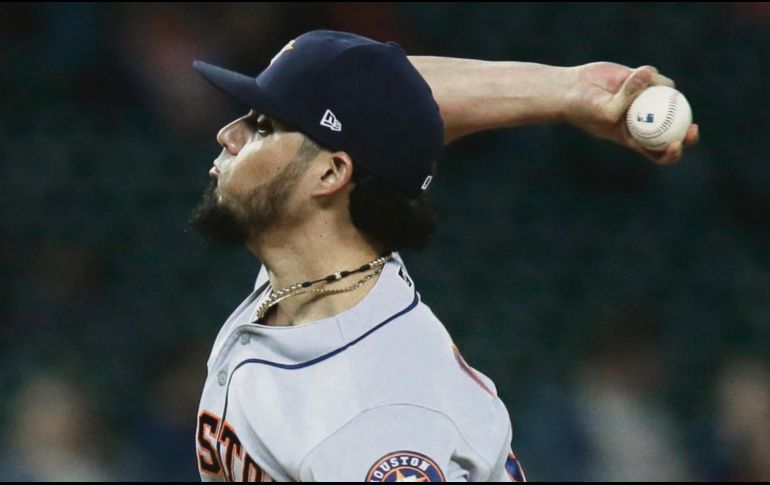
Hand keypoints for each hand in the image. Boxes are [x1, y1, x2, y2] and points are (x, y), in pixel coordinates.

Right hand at [563, 62, 698, 164]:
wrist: (572, 88)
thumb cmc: (584, 107)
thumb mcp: (603, 110)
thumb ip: (627, 99)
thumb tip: (651, 77)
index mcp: (635, 138)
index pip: (658, 153)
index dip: (672, 153)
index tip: (676, 144)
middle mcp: (645, 121)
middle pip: (675, 131)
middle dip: (688, 133)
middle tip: (693, 127)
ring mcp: (647, 102)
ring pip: (668, 98)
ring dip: (658, 91)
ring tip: (634, 84)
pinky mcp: (645, 82)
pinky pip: (657, 78)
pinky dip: (649, 75)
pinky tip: (632, 74)